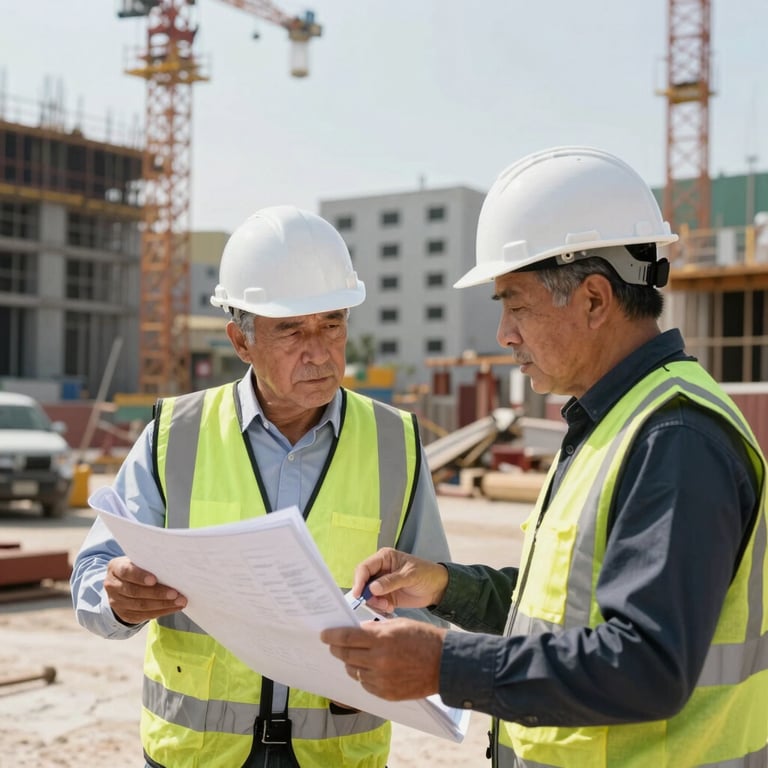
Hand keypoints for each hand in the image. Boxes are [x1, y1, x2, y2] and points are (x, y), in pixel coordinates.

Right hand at [104, 556, 186, 624]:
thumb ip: (149, 562)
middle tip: (175, 593)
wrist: (122, 582)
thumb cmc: (137, 567)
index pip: (126, 571)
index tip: (154, 580)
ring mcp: (116, 602)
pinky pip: (144, 615)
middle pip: (135, 592)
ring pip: (140, 606)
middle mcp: (112, 585)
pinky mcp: (125, 614)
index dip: (140, 576)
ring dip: (163, 604)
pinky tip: (174, 607)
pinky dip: (161, 611)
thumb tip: (173, 566)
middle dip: (157, 593)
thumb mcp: (138, 560)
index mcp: (115, 567)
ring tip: (180, 601)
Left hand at [321, 618, 445, 699]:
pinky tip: (370, 669)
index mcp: (381, 639)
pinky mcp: (386, 694)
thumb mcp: (399, 624)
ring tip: (355, 656)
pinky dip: (364, 676)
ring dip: (351, 662)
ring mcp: (382, 680)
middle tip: (334, 645)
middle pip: (346, 655)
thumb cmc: (423, 639)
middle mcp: (379, 661)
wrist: (445, 664)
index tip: (324, 635)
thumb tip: (357, 631)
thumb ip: (375, 629)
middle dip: (337, 649)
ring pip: (354, 671)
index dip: (332, 636)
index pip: (347, 638)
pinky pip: (365, 685)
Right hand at [350, 547, 448, 614]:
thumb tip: (372, 587)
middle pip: (362, 581)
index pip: (364, 568)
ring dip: (374, 602)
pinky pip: (375, 602)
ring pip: (367, 594)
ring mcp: (381, 583)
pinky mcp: (385, 595)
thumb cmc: (427, 574)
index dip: (359, 580)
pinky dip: (379, 607)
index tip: (358, 594)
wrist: (438, 588)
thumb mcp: (410, 576)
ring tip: (387, 606)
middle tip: (378, 603)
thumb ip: (391, 581)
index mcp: (384, 558)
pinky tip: (390, 608)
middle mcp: (380, 570)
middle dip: (366, 594)